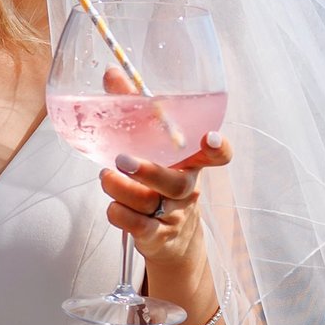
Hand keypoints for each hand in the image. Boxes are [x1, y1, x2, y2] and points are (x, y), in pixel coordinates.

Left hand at [101, 130, 232, 277]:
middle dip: (148, 171)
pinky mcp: (158, 236)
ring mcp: (174, 215)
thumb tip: (116, 83)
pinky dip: (119, 214)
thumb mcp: (163, 158)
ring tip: (106, 177)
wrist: (176, 241)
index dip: (218, 148)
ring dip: (121, 189)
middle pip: (176, 183)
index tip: (209, 138)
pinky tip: (112, 205)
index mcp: (191, 166)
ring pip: (148, 202)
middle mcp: (187, 191)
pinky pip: (137, 225)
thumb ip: (144, 122)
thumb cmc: (162, 188)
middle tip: (122, 160)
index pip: (217, 156)